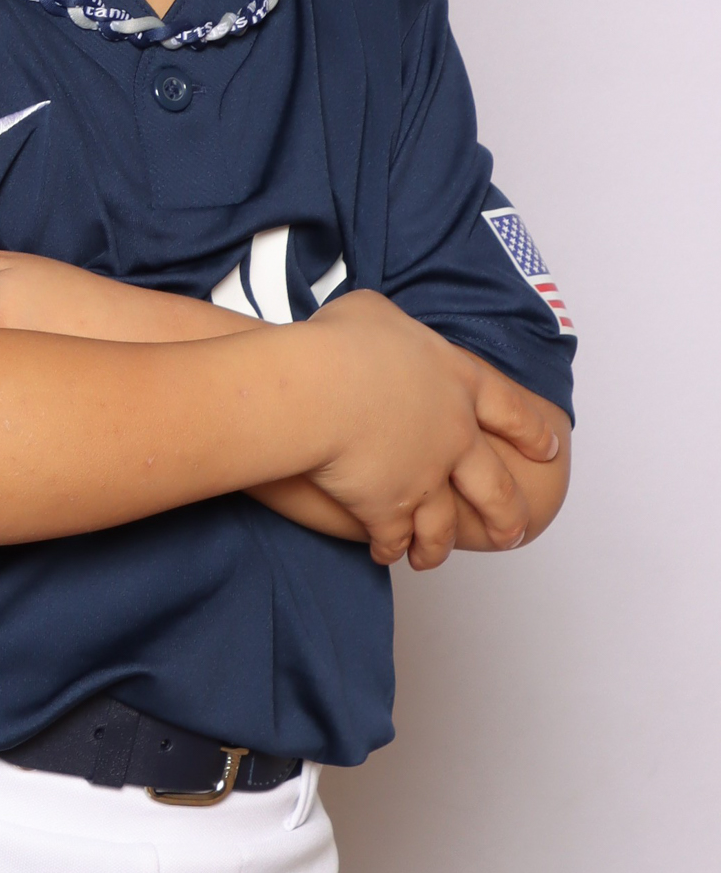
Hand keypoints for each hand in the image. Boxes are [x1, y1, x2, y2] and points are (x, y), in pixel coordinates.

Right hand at [297, 292, 563, 568]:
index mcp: (458, 384)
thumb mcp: (373, 313)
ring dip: (438, 546)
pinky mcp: (388, 507)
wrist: (323, 390)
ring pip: (443, 524)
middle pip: (493, 486)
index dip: (530, 432)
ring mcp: (425, 477)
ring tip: (431, 559)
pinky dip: (391, 548)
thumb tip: (377, 329)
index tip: (549, 451)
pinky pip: (393, 537)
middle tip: (513, 533)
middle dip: (505, 514)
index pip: (509, 411)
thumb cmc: (342, 343)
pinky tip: (385, 555)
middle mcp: (454, 436)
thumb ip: (390, 325)